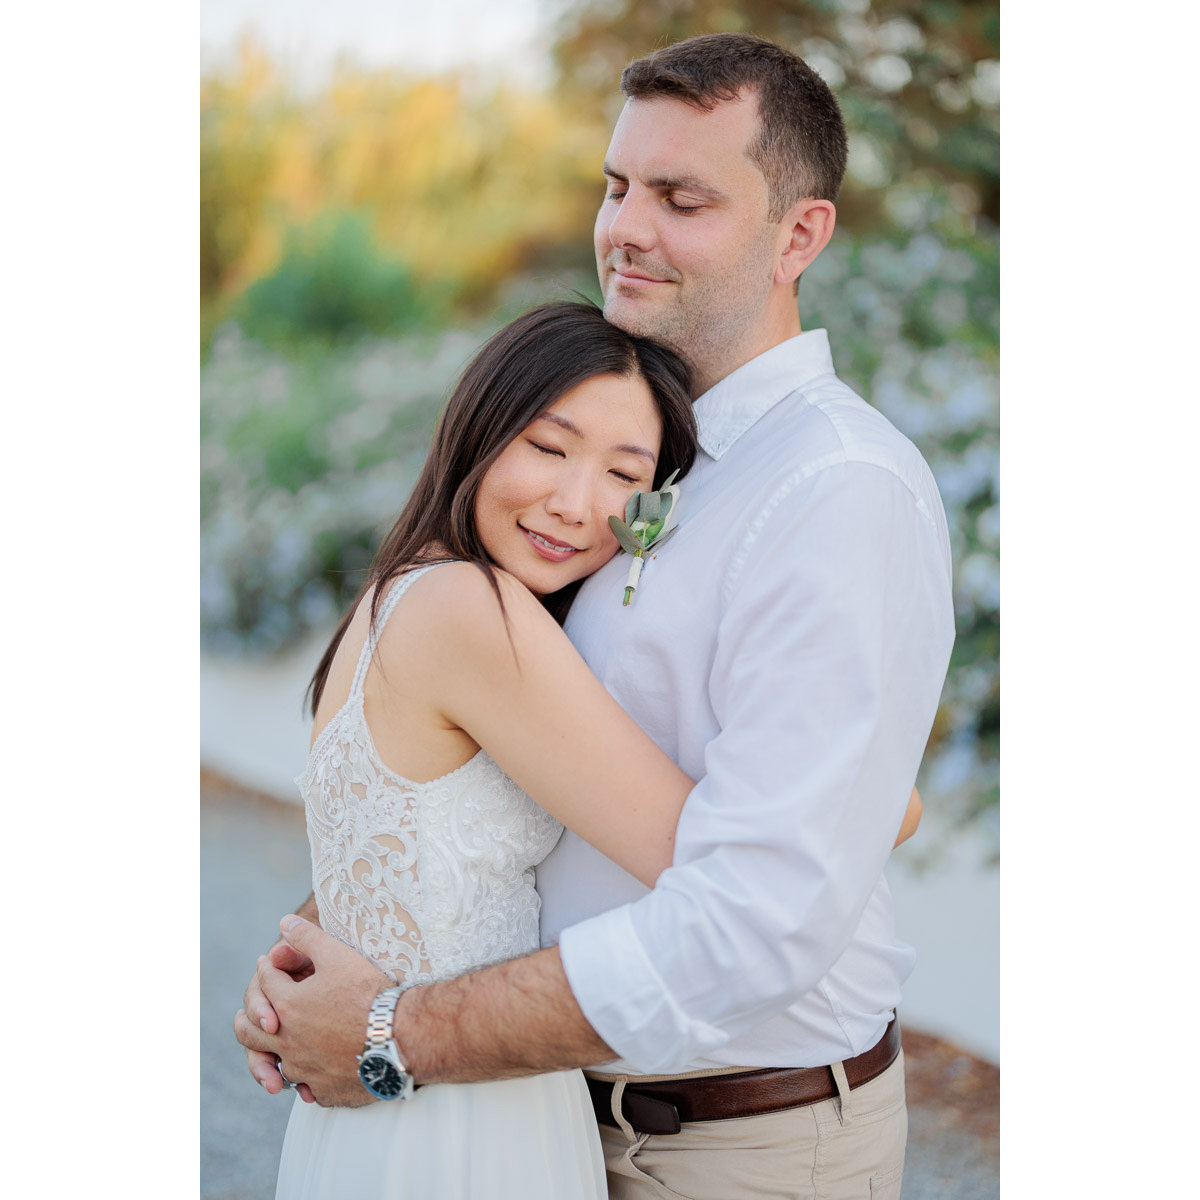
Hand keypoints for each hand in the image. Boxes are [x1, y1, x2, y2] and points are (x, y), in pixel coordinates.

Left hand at [234, 915, 393, 1107]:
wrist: (398, 1035)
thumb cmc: (367, 992)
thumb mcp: (337, 954)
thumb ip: (307, 937)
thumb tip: (284, 923)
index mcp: (287, 1005)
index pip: (266, 982)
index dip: (267, 967)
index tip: (267, 962)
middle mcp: (287, 1040)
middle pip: (250, 1030)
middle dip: (249, 1015)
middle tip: (250, 1010)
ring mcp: (303, 1068)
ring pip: (274, 1062)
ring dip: (269, 1052)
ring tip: (273, 1044)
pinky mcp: (322, 1088)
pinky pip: (305, 1085)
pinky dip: (303, 1077)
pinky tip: (309, 1072)